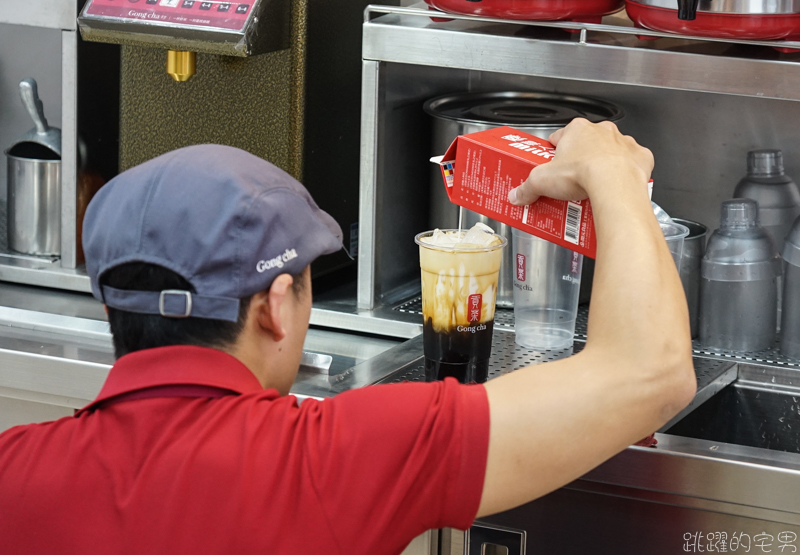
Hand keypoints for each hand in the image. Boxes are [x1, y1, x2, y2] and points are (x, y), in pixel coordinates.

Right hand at [508, 118, 653, 205]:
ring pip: (610, 151)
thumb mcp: (542, 181)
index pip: (560, 137)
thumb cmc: (584, 173)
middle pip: (586, 144)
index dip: (553, 152)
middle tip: (570, 179)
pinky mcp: (639, 157)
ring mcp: (622, 142)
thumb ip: (526, 187)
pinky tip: (615, 186)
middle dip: (579, 159)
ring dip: (603, 164)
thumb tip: (517, 194)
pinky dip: (625, 172)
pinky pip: (631, 162)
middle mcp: (601, 131)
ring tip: (593, 186)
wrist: (615, 184)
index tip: (551, 166)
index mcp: (577, 129)